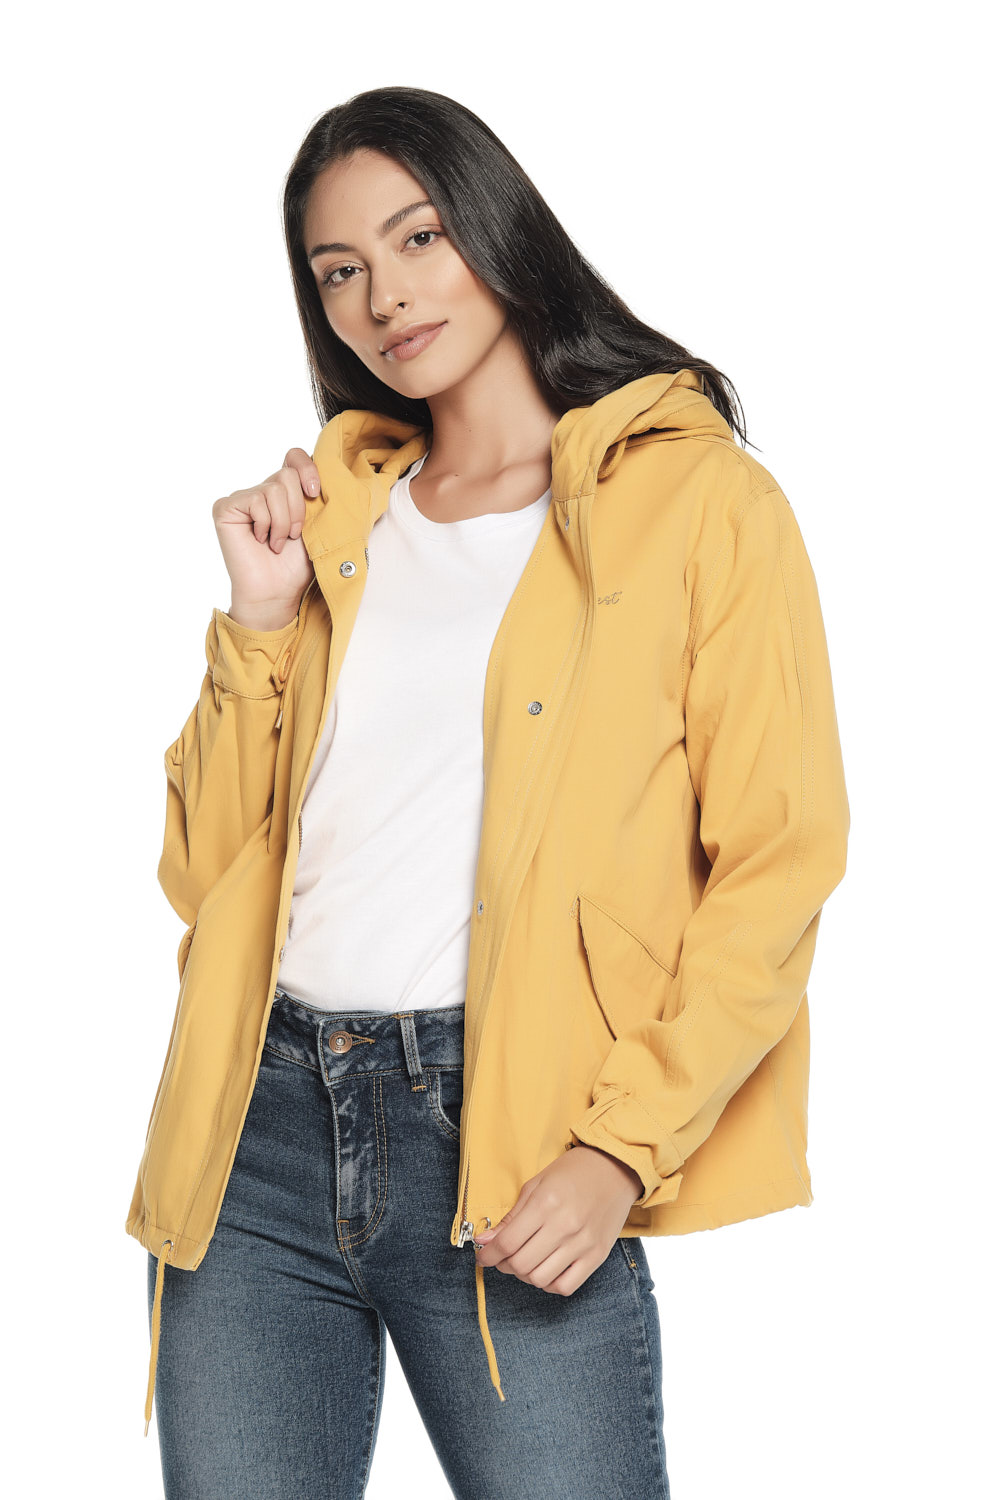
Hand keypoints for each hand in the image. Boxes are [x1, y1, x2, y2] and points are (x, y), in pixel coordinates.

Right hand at [212, 447, 319, 628]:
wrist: (278, 592)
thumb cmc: (296, 565)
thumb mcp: (316, 524)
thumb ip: (318, 496)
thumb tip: (328, 471)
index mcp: (285, 492)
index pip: (295, 456)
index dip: (308, 469)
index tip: (316, 493)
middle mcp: (262, 490)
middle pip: (288, 474)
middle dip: (298, 509)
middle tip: (293, 535)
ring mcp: (243, 498)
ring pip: (274, 489)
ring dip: (283, 522)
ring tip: (277, 543)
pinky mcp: (226, 507)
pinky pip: (256, 500)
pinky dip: (266, 524)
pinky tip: (261, 541)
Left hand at [473, 1145, 642, 1295]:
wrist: (616, 1168)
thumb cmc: (573, 1172)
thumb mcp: (536, 1185)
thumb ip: (511, 1216)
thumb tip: (485, 1241)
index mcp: (545, 1203)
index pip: (507, 1243)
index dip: (487, 1254)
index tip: (482, 1256)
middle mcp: (564, 1226)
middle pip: (520, 1264)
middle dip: (504, 1265)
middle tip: (502, 1257)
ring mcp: (582, 1243)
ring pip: (540, 1279)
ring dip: (525, 1276)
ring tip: (525, 1262)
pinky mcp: (597, 1256)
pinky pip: (566, 1287)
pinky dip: (550, 1284)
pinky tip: (546, 1269)